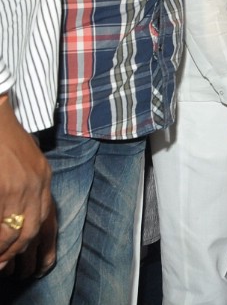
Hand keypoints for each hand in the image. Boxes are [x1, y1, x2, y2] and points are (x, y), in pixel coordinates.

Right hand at [0, 96, 51, 271]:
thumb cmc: (6, 137)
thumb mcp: (28, 161)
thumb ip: (29, 183)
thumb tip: (19, 211)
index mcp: (44, 178)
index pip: (47, 219)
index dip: (38, 244)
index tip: (29, 260)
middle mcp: (36, 184)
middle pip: (33, 229)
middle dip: (18, 252)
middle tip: (4, 264)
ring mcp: (20, 187)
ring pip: (16, 230)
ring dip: (4, 248)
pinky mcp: (5, 188)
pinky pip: (2, 220)